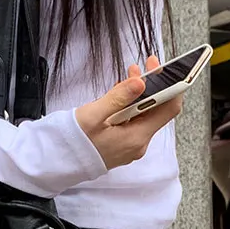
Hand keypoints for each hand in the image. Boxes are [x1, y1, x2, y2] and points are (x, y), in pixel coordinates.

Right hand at [75, 55, 182, 169]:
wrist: (58, 162)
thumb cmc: (73, 142)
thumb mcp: (94, 115)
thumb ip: (119, 97)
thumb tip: (140, 82)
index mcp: (136, 138)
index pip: (168, 110)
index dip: (172, 86)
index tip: (164, 69)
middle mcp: (138, 144)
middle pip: (156, 111)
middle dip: (153, 86)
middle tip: (144, 66)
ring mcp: (131, 146)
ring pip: (144, 115)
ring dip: (140, 95)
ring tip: (130, 75)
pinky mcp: (122, 144)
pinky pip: (133, 122)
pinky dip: (131, 106)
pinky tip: (121, 95)